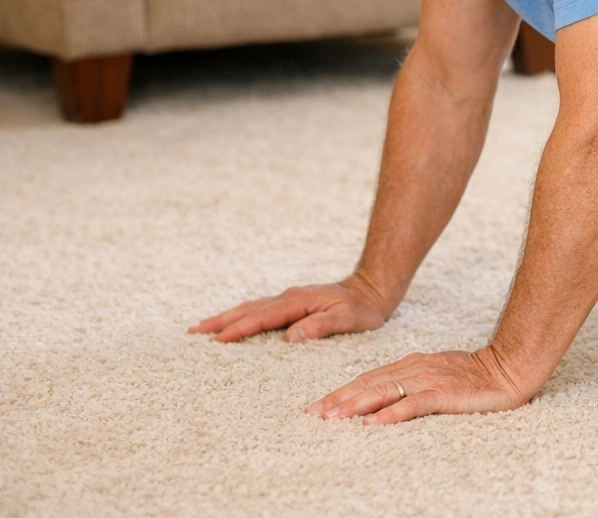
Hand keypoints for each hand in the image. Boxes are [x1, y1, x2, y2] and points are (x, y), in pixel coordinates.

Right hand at [188, 274, 392, 342]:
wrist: (373, 289)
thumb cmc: (362, 308)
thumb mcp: (348, 319)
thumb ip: (321, 326)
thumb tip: (291, 337)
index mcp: (298, 302)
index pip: (262, 318)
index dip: (239, 329)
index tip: (216, 339)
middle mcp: (289, 298)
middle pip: (248, 310)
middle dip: (220, 320)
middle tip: (192, 331)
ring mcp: (288, 299)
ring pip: (251, 308)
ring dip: (227, 317)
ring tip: (202, 327)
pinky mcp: (291, 304)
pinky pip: (260, 310)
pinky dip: (242, 315)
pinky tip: (233, 322)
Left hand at [306, 347, 528, 424]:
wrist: (511, 366)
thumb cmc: (476, 374)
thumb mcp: (437, 374)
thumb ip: (412, 382)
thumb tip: (383, 398)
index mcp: (413, 363)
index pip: (370, 377)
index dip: (343, 391)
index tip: (319, 406)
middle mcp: (417, 368)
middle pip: (371, 383)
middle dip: (341, 399)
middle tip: (315, 414)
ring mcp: (431, 380)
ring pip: (386, 391)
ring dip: (357, 405)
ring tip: (334, 417)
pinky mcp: (446, 394)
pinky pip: (414, 404)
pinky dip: (392, 413)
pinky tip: (375, 423)